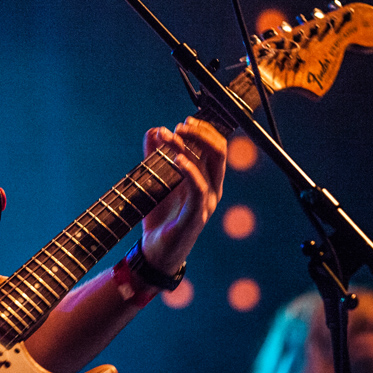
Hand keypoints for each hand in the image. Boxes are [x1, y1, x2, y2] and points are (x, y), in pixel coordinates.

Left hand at [139, 117, 226, 274]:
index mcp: (206, 180)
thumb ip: (154, 155)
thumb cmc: (158, 216)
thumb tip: (154, 130)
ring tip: (171, 136)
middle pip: (219, 152)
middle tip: (181, 125)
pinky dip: (191, 170)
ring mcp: (207, 203)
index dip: (204, 131)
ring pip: (209, 166)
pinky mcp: (197, 215)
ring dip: (190, 146)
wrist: (154, 251)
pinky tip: (177, 158)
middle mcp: (212, 189)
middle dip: (202, 133)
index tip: (185, 121)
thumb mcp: (154, 180)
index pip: (216, 148)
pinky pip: (200, 188)